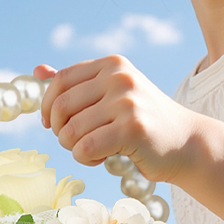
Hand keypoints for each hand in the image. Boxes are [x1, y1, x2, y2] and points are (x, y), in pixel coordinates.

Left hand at [34, 57, 196, 184]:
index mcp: (112, 64)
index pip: (60, 81)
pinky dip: (86, 159)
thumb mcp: (112, 95)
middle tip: (75, 143)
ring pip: (72, 131)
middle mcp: (119, 77)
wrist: (186, 143)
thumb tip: (37, 70)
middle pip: (63, 107)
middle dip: (61, 131)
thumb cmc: (143, 121)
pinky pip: (86, 148)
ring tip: (93, 152)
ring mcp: (127, 102)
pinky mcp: (132, 128)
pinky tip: (102, 159)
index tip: (52, 125)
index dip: (48, 107)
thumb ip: (77, 84)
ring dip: (75, 149)